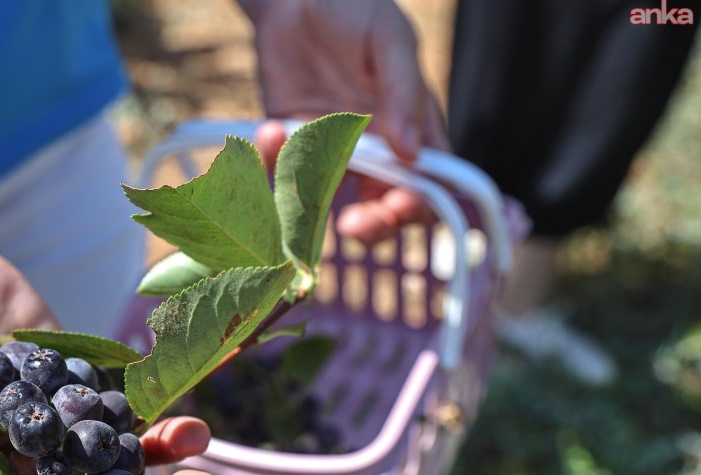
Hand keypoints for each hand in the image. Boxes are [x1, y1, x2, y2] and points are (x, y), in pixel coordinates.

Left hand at [245, 0, 445, 242]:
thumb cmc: (356, 10)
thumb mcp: (390, 40)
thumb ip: (404, 94)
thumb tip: (412, 153)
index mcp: (415, 131)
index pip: (429, 188)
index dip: (418, 208)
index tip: (399, 207)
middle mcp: (377, 153)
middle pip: (382, 212)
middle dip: (372, 226)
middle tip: (354, 223)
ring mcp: (331, 155)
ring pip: (330, 205)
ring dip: (310, 200)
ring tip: (294, 152)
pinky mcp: (290, 149)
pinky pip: (282, 173)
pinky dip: (273, 160)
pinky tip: (272, 128)